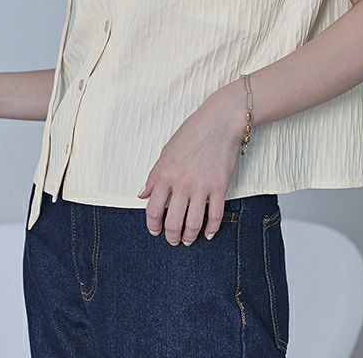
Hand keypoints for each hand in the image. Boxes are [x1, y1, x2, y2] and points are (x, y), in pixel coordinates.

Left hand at [136, 101, 242, 245]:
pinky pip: (215, 216)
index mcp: (165, 174)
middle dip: (171, 237)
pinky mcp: (220, 187)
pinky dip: (211, 229)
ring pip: (193, 224)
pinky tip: (208, 233)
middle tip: (173, 240)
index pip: (153, 209)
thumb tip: (143, 195)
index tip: (155, 230)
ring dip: (189, 236)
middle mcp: (182, 183)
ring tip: (188, 239)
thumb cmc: (192, 133)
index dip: (153, 225)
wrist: (220, 121)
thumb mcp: (166, 152)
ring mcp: (202, 186)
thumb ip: (154, 176)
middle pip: (173, 222)